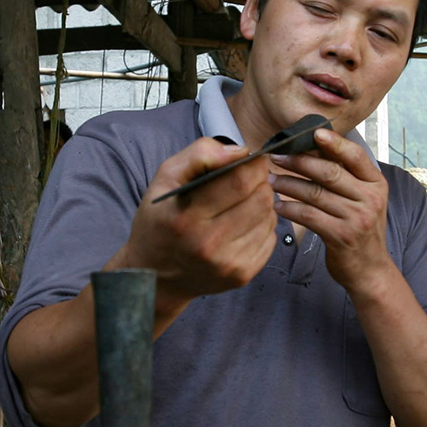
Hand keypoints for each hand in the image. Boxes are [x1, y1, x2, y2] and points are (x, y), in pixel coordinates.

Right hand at [111, 137, 278, 316]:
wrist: (156, 276)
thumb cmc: (160, 220)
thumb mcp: (166, 178)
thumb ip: (200, 155)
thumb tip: (240, 151)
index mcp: (187, 218)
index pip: (240, 182)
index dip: (254, 164)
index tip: (251, 159)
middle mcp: (209, 245)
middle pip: (261, 199)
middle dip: (260, 182)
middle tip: (247, 180)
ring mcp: (228, 264)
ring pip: (270, 217)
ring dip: (262, 202)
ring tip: (242, 202)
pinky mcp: (242, 276)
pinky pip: (271, 238)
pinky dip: (262, 225)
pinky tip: (243, 224)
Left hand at [271, 128, 393, 292]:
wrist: (370, 269)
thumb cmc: (360, 229)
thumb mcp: (363, 199)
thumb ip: (346, 177)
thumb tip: (316, 147)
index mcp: (376, 183)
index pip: (355, 156)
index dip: (334, 142)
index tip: (313, 133)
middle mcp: (370, 198)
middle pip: (329, 172)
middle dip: (299, 162)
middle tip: (276, 156)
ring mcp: (357, 218)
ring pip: (315, 193)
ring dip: (288, 184)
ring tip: (271, 179)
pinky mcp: (341, 236)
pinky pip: (309, 215)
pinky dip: (289, 208)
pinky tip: (277, 205)